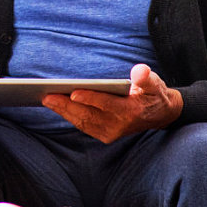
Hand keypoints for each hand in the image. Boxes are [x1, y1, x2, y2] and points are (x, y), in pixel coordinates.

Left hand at [41, 63, 182, 143]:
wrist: (159, 115)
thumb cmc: (153, 94)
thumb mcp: (155, 83)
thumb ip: (146, 78)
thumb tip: (139, 71)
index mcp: (131, 110)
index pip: (107, 104)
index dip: (90, 98)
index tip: (73, 92)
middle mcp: (119, 125)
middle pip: (89, 115)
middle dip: (66, 106)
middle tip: (47, 96)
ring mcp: (111, 132)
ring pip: (83, 122)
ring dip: (64, 111)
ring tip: (47, 99)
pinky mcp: (105, 135)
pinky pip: (84, 126)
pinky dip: (70, 116)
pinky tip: (56, 106)